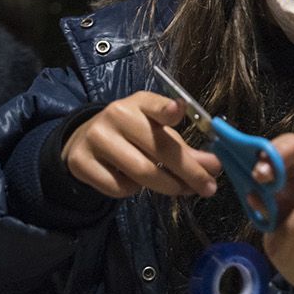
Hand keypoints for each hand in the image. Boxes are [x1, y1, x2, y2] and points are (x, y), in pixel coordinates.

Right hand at [62, 91, 221, 198]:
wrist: (85, 140)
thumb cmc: (132, 133)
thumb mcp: (157, 131)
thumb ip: (184, 148)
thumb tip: (212, 167)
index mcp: (139, 102)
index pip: (154, 104)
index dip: (166, 109)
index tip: (178, 111)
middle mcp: (116, 115)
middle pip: (159, 149)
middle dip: (190, 172)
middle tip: (209, 187)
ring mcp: (96, 138)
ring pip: (141, 172)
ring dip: (168, 186)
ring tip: (181, 189)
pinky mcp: (81, 162)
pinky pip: (119, 188)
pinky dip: (134, 191)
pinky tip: (135, 182)